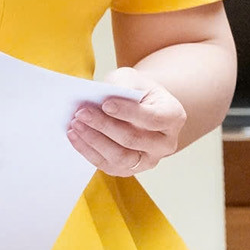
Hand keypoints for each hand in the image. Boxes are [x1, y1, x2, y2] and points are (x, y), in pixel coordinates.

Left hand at [68, 67, 185, 176]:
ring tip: (75, 125)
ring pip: (120, 157)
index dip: (128, 112)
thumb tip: (100, 99)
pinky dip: (88, 151)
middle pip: (133, 139)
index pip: (152, 118)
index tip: (105, 103)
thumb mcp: (132, 78)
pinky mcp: (128, 170)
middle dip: (104, 125)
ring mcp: (147, 161)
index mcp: (173, 116)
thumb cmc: (135, 90)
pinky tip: (75, 136)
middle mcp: (165, 144)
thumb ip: (121, 85)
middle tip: (81, 112)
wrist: (138, 107)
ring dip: (94, 141)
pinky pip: (107, 165)